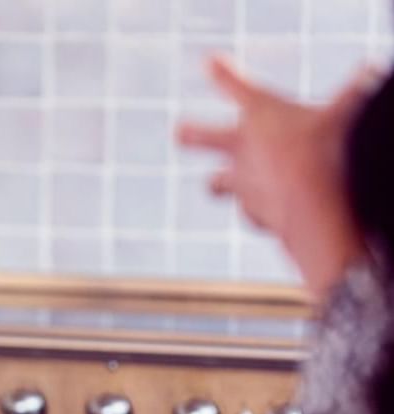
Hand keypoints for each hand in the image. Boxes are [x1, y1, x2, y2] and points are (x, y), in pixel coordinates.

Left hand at [177, 57, 372, 297]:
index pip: (235, 85)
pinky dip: (258, 213)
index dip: (223, 73)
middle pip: (200, 137)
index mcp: (260, 112)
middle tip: (180, 132)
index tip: (211, 64)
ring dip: (218, 184)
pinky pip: (249, 214)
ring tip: (217, 184)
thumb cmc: (332, 147)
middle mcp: (241, 149)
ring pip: (214, 185)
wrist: (320, 204)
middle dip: (190, 134)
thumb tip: (368, 73)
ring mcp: (242, 184)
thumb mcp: (346, 111)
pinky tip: (275, 213)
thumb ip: (352, 93)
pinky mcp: (253, 215)